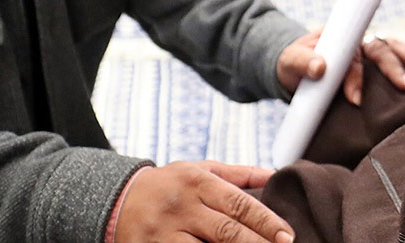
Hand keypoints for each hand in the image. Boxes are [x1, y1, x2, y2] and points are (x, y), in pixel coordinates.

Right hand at [115, 161, 293, 242]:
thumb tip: (274, 176)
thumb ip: (238, 175)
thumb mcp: (199, 170)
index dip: (266, 220)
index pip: (239, 203)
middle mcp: (182, 207)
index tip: (287, 235)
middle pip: (227, 231)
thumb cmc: (169, 185)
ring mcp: (165, 233)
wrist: (117, 199)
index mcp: (197, 182)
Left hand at [277, 30, 404, 105]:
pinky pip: (397, 57)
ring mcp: (370, 50)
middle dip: (394, 68)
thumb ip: (303, 62)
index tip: (355, 99)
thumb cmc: (295, 63)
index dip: (356, 76)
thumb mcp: (291, 60)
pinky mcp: (376, 62)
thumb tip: (321, 68)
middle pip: (380, 51)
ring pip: (393, 50)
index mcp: (340, 38)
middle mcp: (359, 42)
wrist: (297, 65)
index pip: (352, 55)